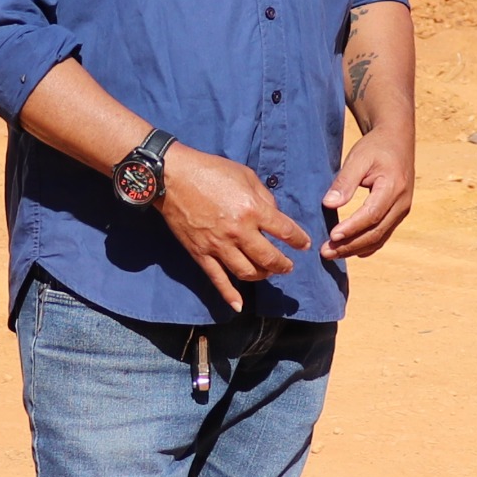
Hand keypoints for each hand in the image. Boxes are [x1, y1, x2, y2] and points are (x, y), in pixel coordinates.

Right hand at [156, 146, 307, 313]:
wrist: (172, 178)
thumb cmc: (210, 170)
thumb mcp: (245, 175)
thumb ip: (264, 197)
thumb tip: (274, 215)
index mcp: (252, 210)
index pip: (285, 231)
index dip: (298, 240)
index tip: (303, 245)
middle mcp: (239, 232)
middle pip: (269, 258)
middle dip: (283, 265)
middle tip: (288, 266)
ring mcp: (219, 246)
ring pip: (247, 272)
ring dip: (262, 276)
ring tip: (267, 272)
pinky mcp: (201, 254)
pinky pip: (217, 279)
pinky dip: (229, 295)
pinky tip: (239, 306)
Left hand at [321, 123, 416, 261]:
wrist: (396, 140)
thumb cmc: (376, 147)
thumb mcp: (358, 158)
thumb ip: (344, 182)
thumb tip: (329, 204)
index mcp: (393, 186)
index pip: (372, 214)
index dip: (352, 228)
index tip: (332, 235)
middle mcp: (402, 203)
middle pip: (376, 232)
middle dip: (350, 245)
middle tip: (326, 252)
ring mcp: (402, 210)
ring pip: (379, 237)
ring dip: (355, 249)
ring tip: (332, 254)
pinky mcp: (397, 214)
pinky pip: (383, 235)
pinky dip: (366, 245)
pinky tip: (349, 251)